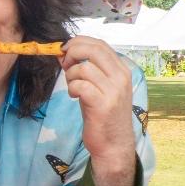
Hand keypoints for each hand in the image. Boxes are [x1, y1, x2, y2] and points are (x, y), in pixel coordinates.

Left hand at [60, 37, 135, 164]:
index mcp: (121, 70)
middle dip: (72, 52)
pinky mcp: (103, 104)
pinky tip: (74, 96)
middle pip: (93, 49)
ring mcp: (114, 91)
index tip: (65, 50)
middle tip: (65, 64)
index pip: (100, 44)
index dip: (79, 42)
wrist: (114, 143)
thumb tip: (62, 52)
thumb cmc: (102, 114)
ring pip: (84, 68)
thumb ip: (85, 69)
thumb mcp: (98, 87)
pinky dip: (72, 88)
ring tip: (73, 87)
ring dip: (70, 75)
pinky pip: (80, 85)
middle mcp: (121, 77)